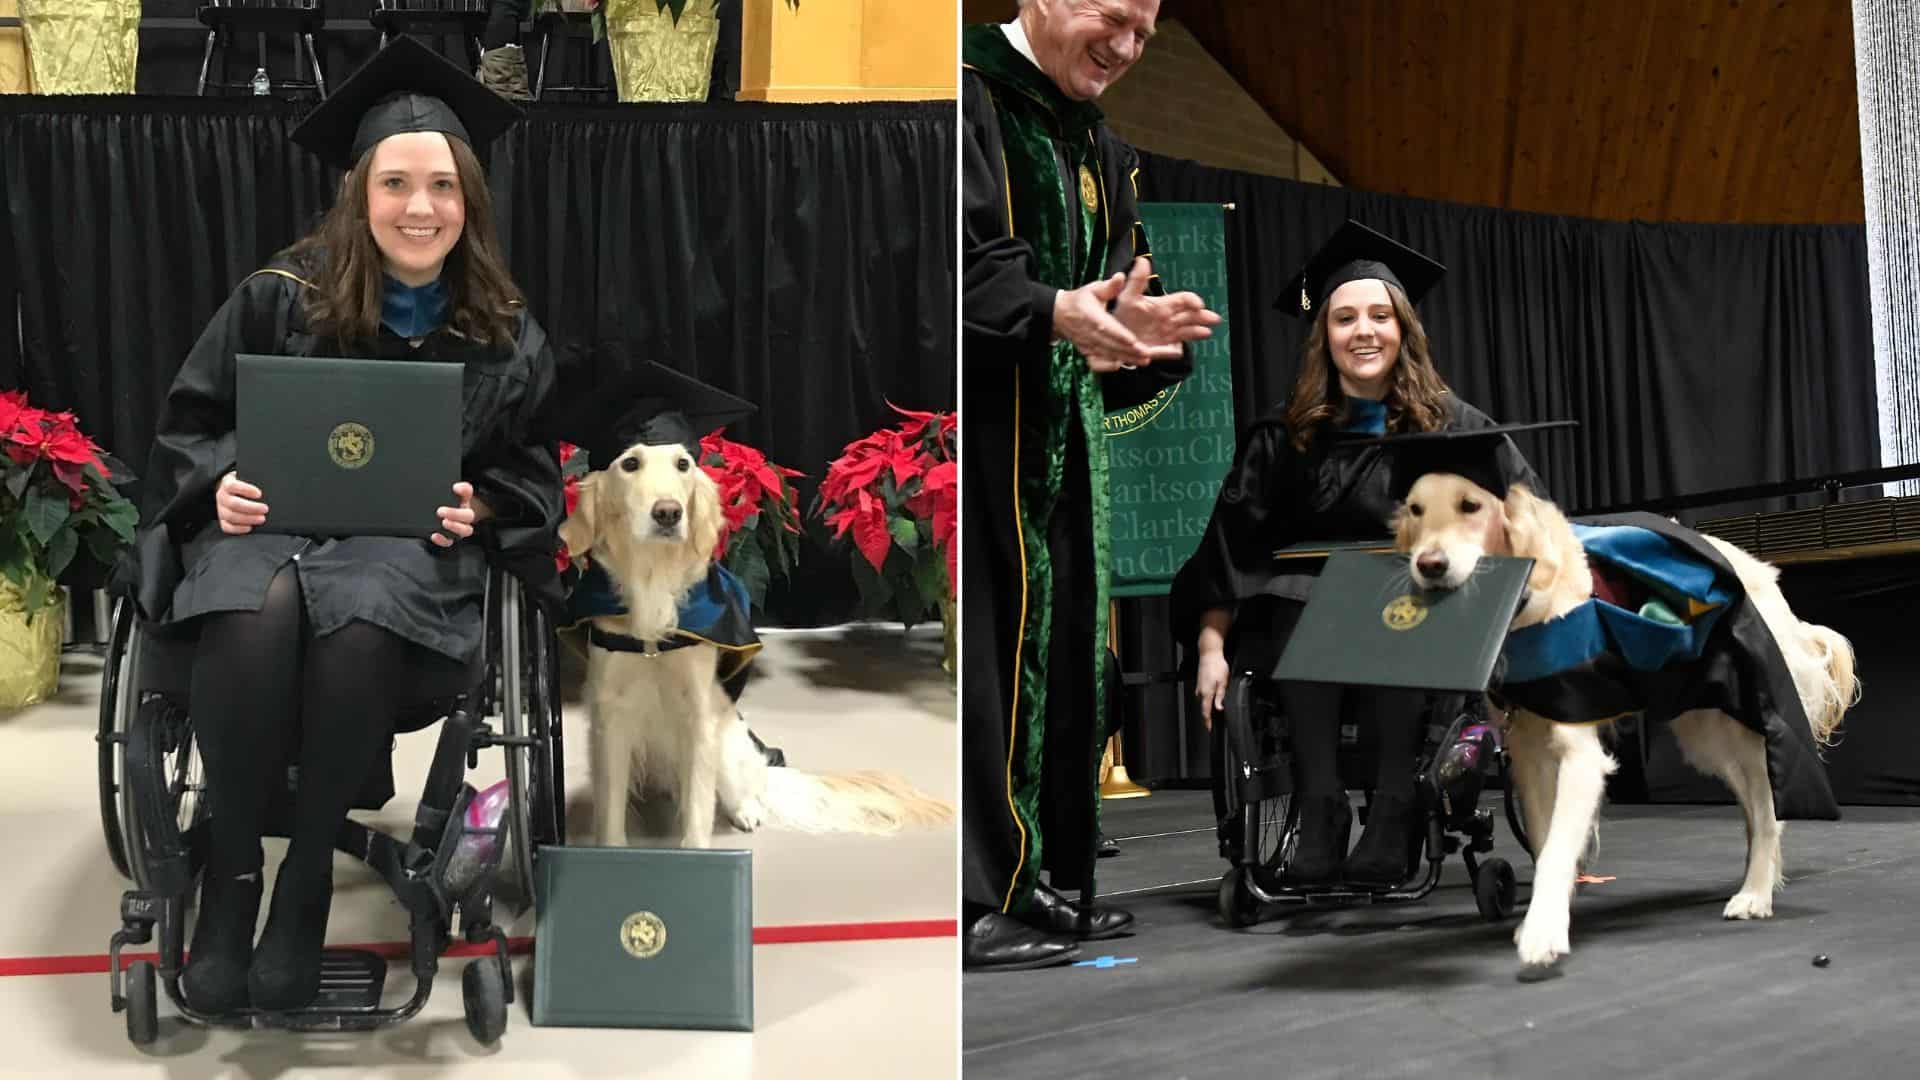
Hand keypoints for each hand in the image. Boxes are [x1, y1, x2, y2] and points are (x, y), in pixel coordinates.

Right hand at [215, 471, 267, 533]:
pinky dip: (238, 529)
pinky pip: (227, 527)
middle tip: (265, 509)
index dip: (246, 490)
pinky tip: (249, 527)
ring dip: (248, 519)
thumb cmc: (243, 485)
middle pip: (233, 503)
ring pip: (231, 516)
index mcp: (227, 483)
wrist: (230, 490)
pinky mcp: (222, 520)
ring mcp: (221, 509)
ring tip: (262, 519)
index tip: (259, 494)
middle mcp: (222, 497)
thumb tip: (270, 485)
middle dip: (251, 508)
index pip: (233, 486)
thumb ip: (255, 480)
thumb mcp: (247, 478)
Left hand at [431, 481, 489, 547]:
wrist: (445, 516)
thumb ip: (451, 489)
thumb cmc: (446, 504)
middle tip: (441, 511)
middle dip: (455, 513)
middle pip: (468, 515)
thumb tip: (453, 486)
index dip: (464, 490)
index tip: (454, 488)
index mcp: (464, 500)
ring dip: (454, 527)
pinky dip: (443, 540)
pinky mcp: (451, 538)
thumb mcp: (445, 494)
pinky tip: (435, 535)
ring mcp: (460, 528)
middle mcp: (465, 515)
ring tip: (444, 523)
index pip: (467, 492)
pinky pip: (450, 542)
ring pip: (465, 530)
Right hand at [1052, 273, 1175, 368]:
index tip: (1134, 340)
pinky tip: (1121, 366)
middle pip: (1110, 345)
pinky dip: (1108, 366)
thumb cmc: (1080, 300)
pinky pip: (1097, 362)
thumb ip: (1109, 286)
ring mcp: (1087, 345)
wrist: (1060, 315)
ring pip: (1107, 354)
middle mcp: (1089, 333)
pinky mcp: (1087, 352)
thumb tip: (1120, 277)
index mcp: (1091, 316)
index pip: (1107, 328)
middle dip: (1128, 351)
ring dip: (1124, 359)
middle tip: (1146, 354)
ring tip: (1142, 361)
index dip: (1120, 335)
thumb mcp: (1093, 289)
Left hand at [1111, 257, 1220, 351]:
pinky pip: (1173, 349)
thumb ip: (1137, 280)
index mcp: (1164, 305)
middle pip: (1191, 316)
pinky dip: (1176, 350)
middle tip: (1214, 319)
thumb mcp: (1128, 296)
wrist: (1115, 334)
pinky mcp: (1162, 348)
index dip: (1192, 300)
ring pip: (1187, 332)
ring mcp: (1168, 334)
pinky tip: (1180, 349)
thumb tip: (1142, 260)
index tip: (1199, 304)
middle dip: (1203, 317)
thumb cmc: (1122, 313)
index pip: (1183, 299)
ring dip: (1197, 332)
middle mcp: (1169, 318)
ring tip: (1207, 332)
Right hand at [1194, 650, 1229, 729]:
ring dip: (1208, 708)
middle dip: (1208, 716)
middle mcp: (1200, 692)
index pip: (1206, 712)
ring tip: (1214, 713)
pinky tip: (1212, 699)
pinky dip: (1207, 700)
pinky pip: (1202, 695)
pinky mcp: (1199, 683)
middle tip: (1213, 724)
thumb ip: (1220, 697)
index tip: (1209, 729)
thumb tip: (1219, 708)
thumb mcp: (1223, 682)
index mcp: (1206, 693)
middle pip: (1203, 708)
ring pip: (1203, 702)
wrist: (1209, 654)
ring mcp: (1198, 687)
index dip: (1208, 722)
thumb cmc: (1217, 666)